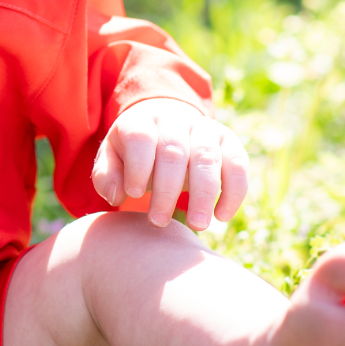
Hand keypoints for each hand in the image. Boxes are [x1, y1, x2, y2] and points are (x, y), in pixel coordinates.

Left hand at [91, 98, 248, 230]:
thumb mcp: (112, 158)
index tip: (133, 195)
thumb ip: (106, 176)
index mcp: (141, 120)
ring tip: (197, 225)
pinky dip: (233, 191)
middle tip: (158, 222)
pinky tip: (222, 216)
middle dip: (167, 190)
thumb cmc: (134, 152)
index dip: (137, 167)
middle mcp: (175, 120)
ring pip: (207, 158)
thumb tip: (117, 195)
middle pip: (173, 152)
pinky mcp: (229, 142)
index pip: (140, 138)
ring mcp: (205, 128)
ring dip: (203, 194)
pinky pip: (237, 164)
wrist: (166, 127)